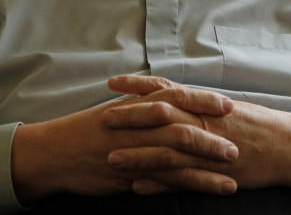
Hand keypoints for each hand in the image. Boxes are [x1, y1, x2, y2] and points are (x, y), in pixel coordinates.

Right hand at [11, 80, 236, 204]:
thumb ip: (146, 103)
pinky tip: (205, 193)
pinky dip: (187, 187)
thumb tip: (175, 98)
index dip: (204, 101)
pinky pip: (162, 183)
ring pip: (178, 160)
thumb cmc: (88, 128)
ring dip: (207, 170)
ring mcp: (135, 153)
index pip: (178, 98)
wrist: (53, 152)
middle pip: (184, 129)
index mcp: (139, 106)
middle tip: (237, 147)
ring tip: (232, 178)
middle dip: (213, 139)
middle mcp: (139, 127)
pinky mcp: (129, 177)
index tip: (229, 105)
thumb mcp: (119, 108)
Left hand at [104, 75, 290, 198]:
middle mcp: (204, 123)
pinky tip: (137, 187)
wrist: (285, 145)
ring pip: (166, 150)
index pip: (166, 90)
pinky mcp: (212, 173)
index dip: (137, 87)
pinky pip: (181, 180)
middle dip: (129, 118)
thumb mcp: (226, 107)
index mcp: (205, 104)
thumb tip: (172, 96)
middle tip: (102, 118)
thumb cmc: (257, 124)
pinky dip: (158, 184)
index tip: (112, 83)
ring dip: (137, 155)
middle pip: (160, 117)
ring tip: (110, 158)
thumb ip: (198, 104)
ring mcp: (207, 149)